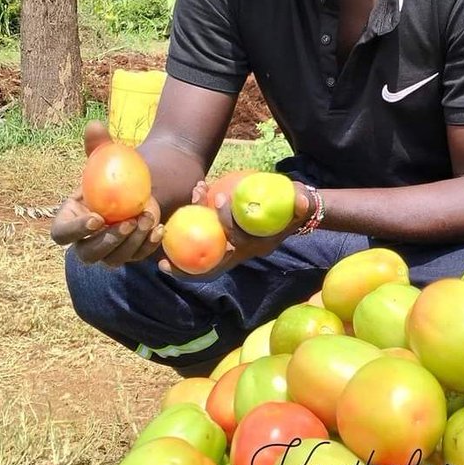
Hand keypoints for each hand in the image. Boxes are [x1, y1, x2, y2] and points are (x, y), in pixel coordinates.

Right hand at [50, 121, 163, 267]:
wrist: (143, 183)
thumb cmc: (116, 170)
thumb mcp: (108, 156)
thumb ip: (99, 145)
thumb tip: (95, 126)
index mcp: (70, 220)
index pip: (61, 234)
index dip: (75, 230)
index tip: (97, 217)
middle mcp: (86, 241)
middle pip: (88, 254)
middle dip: (107, 241)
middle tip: (127, 223)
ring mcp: (109, 251)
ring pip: (114, 260)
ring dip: (131, 244)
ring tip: (147, 219)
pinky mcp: (130, 253)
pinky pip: (137, 257)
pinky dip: (148, 246)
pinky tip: (160, 229)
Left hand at [157, 178, 310, 279]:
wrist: (292, 214)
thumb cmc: (294, 206)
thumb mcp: (300, 203)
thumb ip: (301, 202)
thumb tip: (303, 200)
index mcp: (258, 245)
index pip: (238, 239)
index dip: (226, 220)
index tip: (217, 197)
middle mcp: (242, 252)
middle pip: (213, 265)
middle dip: (188, 268)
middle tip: (164, 262)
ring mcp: (231, 249)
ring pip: (203, 257)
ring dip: (181, 254)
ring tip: (161, 247)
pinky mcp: (223, 242)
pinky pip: (202, 244)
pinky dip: (188, 233)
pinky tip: (177, 218)